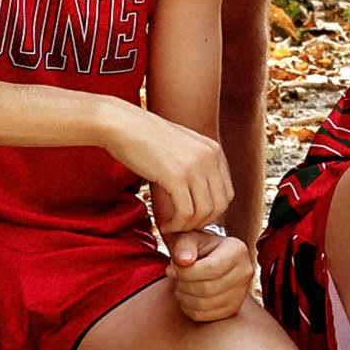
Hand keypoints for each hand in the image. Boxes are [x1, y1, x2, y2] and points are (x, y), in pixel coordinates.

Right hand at [109, 106, 233, 240]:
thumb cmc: (145, 136)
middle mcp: (210, 157)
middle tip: (183, 225)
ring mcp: (195, 166)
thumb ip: (195, 162)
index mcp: (213, 149)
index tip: (192, 217)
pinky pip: (186, 212)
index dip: (211, 212)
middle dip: (202, 222)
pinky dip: (176, 224)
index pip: (227, 193)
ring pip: (204, 212)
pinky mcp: (176, 176)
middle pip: (220, 205)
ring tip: (172, 226)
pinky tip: (165, 224)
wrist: (123, 124)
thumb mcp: (181, 144)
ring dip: (188, 226)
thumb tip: (200, 190)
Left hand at [160, 216, 253, 324]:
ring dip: (184, 297)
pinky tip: (185, 296)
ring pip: (205, 304)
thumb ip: (183, 246)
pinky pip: (205, 316)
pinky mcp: (233, 308)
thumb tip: (183, 260)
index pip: (212, 268)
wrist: (208, 258)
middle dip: (183, 285)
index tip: (170, 268)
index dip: (186, 272)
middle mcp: (245, 271)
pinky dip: (189, 308)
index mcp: (238, 250)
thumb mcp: (188, 239)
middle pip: (208, 288)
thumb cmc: (196, 247)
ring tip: (179, 285)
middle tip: (174, 278)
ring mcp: (242, 292)